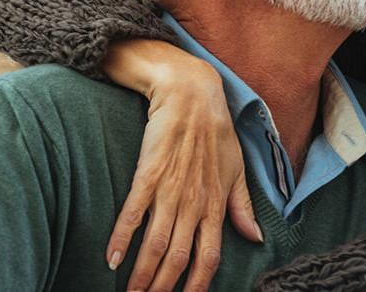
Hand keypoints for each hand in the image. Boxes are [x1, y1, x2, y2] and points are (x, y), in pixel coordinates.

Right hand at [102, 39, 262, 291]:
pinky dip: (121, 238)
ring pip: (156, 244)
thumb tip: (255, 238)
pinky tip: (111, 259)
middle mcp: (194, 203)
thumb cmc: (216, 130)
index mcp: (216, 205)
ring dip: (142, 274)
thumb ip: (242, 207)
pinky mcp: (148, 173)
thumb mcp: (236, 170)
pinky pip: (133, 212)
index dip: (197, 286)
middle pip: (178, 258)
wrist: (191, 93)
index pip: (209, 258)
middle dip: (163, 288)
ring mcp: (170, 189)